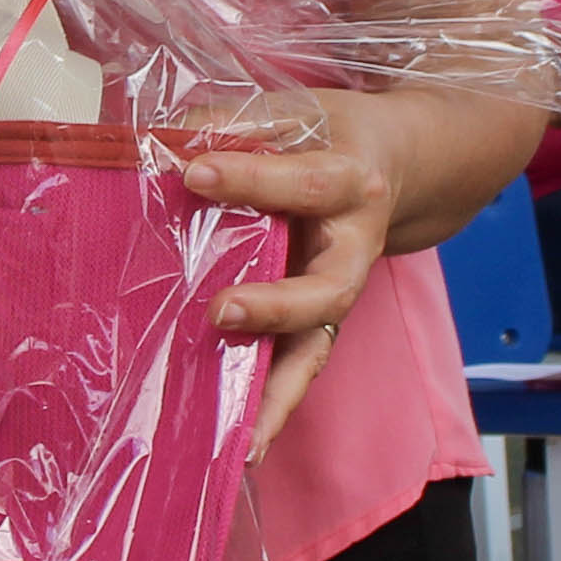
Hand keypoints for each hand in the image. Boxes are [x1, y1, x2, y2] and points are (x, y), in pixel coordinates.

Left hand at [180, 94, 402, 458]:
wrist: (400, 163)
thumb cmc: (332, 133)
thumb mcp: (294, 111)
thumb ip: (232, 121)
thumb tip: (160, 137)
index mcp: (349, 182)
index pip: (301, 183)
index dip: (248, 177)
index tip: (190, 169)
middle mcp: (352, 247)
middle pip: (327, 290)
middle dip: (276, 306)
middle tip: (220, 311)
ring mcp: (337, 292)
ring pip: (317, 347)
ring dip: (278, 390)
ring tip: (241, 434)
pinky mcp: (320, 322)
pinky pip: (300, 369)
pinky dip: (275, 409)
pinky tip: (243, 449)